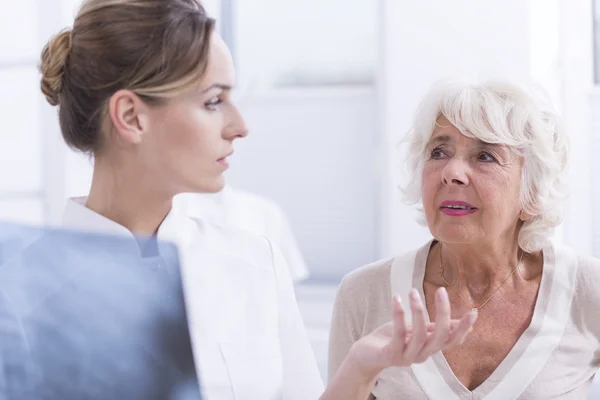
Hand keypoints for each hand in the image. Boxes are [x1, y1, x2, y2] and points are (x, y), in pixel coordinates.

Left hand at [348, 287, 476, 377]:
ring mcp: (407, 356)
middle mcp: (422, 355)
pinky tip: (397, 299)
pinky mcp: (391, 354)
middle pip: (440, 337)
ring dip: (418, 310)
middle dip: (444, 313)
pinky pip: (398, 334)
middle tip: (441, 290)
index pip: (452, 341)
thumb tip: (460, 322)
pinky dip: (399, 315)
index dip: (464, 329)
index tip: (474, 312)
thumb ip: (435, 329)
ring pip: (420, 335)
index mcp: (429, 348)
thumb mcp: (417, 332)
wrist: (365, 355)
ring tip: (412, 291)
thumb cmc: (392, 339)